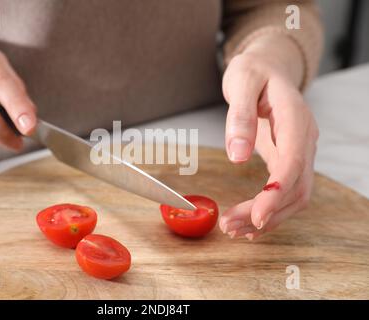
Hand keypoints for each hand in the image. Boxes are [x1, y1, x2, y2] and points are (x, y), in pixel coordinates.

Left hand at [219, 35, 318, 239]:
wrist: (267, 67)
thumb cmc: (254, 71)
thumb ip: (240, 116)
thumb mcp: (242, 81)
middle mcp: (304, 138)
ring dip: (268, 216)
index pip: (293, 162)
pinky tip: (249, 221)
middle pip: (296, 186)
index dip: (277, 193)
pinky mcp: (289, 158)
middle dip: (267, 212)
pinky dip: (269, 209)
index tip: (256, 215)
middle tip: (231, 227)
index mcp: (295, 118)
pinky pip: (286, 190)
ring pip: (294, 194)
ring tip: (234, 228)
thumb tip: (238, 155)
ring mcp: (300, 150)